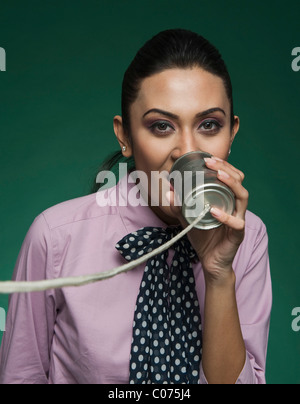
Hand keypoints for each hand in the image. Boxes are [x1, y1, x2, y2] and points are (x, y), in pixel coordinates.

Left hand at [167, 156, 248, 285]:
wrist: (211, 262)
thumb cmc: (203, 237)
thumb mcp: (189, 218)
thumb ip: (180, 205)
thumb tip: (168, 190)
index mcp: (227, 200)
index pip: (231, 177)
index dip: (223, 165)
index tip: (208, 158)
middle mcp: (235, 206)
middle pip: (239, 182)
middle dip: (226, 169)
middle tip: (211, 163)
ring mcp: (239, 219)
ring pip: (242, 197)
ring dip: (231, 184)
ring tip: (219, 176)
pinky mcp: (238, 234)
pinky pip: (236, 223)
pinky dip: (225, 216)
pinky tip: (214, 211)